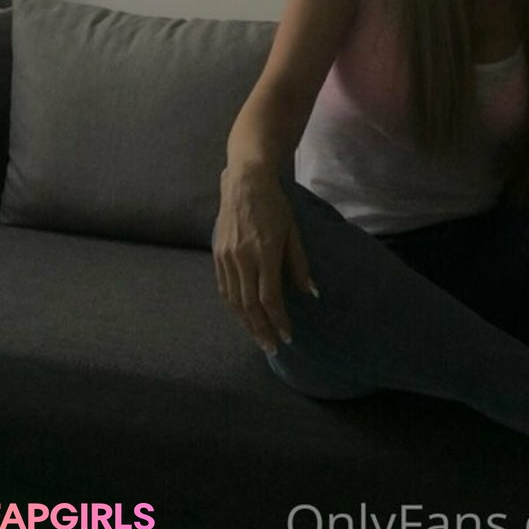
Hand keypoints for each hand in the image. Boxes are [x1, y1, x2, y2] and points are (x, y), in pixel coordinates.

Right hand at [212, 166, 316, 353]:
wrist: (246, 181)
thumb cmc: (275, 204)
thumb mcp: (293, 231)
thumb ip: (300, 264)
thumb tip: (311, 293)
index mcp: (264, 252)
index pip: (269, 297)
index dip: (278, 320)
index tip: (288, 336)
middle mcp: (242, 258)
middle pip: (249, 305)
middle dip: (262, 330)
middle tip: (272, 348)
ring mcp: (226, 257)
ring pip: (234, 301)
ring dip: (246, 323)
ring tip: (259, 338)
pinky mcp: (217, 254)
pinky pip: (224, 288)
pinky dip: (233, 307)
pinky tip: (242, 316)